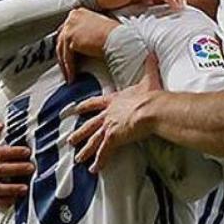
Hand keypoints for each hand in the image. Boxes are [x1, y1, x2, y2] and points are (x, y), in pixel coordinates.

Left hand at [57, 8, 120, 82]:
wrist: (118, 39)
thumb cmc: (114, 35)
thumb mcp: (97, 29)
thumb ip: (86, 32)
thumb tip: (80, 45)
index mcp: (78, 13)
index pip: (67, 30)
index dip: (66, 45)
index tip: (66, 55)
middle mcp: (72, 17)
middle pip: (62, 40)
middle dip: (63, 56)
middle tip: (65, 68)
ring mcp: (69, 27)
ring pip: (62, 50)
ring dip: (65, 65)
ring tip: (69, 76)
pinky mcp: (70, 38)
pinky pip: (67, 57)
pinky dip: (69, 69)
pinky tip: (72, 77)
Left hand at [68, 55, 163, 171]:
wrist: (151, 108)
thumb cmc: (151, 96)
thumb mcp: (149, 79)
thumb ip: (149, 67)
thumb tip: (152, 53)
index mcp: (115, 100)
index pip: (96, 103)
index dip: (86, 107)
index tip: (76, 109)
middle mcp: (109, 114)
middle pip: (90, 125)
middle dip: (80, 133)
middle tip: (71, 139)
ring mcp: (109, 127)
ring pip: (93, 141)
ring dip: (85, 150)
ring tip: (77, 158)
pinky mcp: (113, 139)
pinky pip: (104, 153)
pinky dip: (99, 162)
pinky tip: (93, 170)